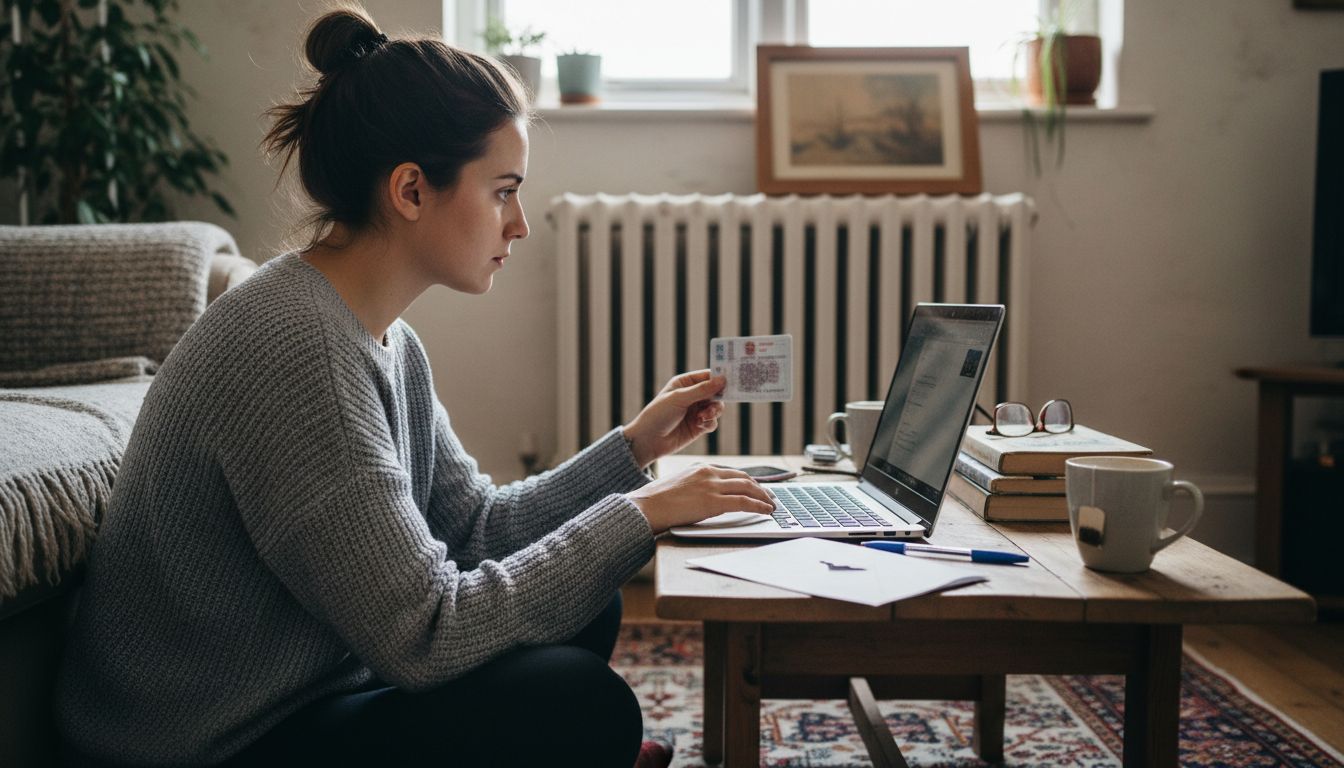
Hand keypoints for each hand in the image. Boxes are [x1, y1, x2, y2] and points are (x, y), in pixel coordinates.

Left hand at [622, 370, 725, 467]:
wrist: (648, 441)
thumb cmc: (658, 414)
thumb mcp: (679, 398)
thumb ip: (702, 390)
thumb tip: (722, 380)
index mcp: (685, 383)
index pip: (707, 376)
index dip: (719, 378)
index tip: (731, 381)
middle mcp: (692, 395)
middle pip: (716, 392)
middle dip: (717, 398)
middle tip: (714, 405)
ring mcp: (696, 411)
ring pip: (716, 407)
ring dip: (713, 411)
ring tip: (703, 416)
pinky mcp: (698, 426)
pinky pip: (712, 422)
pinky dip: (708, 423)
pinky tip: (698, 425)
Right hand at [626, 464, 775, 533]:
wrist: (646, 507)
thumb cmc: (656, 501)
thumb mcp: (679, 486)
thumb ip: (696, 487)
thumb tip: (705, 497)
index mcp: (701, 468)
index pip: (731, 473)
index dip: (748, 481)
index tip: (756, 488)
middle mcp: (709, 473)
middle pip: (744, 478)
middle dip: (759, 488)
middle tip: (769, 496)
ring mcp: (711, 486)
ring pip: (747, 488)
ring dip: (763, 497)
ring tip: (771, 505)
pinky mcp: (713, 502)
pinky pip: (743, 502)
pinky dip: (758, 506)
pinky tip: (766, 511)